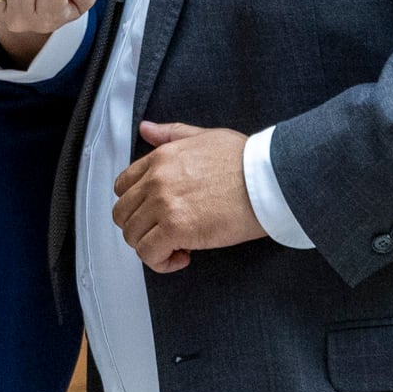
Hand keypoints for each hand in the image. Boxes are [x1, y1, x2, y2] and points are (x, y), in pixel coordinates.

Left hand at [111, 122, 263, 271]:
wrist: (269, 178)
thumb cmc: (246, 160)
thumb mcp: (203, 136)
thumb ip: (171, 134)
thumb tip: (146, 129)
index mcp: (160, 159)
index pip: (123, 187)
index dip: (136, 205)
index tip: (153, 214)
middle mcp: (155, 180)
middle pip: (123, 214)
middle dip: (141, 228)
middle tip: (165, 234)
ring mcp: (163, 204)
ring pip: (132, 236)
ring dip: (151, 246)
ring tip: (177, 247)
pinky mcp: (177, 228)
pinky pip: (149, 254)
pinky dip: (161, 262)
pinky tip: (183, 256)